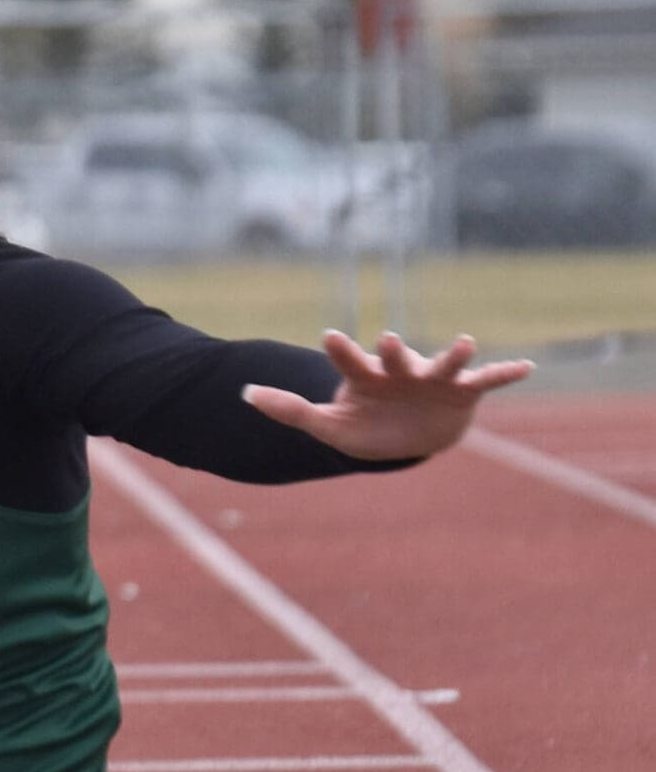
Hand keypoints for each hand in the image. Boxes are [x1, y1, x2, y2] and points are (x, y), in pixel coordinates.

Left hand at [242, 330, 532, 462]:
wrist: (405, 436)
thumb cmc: (364, 427)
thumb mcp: (328, 426)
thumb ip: (289, 410)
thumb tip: (243, 393)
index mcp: (367, 377)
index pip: (351, 361)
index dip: (341, 350)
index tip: (328, 336)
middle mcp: (401, 371)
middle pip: (397, 359)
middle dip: (396, 351)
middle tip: (390, 339)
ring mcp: (432, 379)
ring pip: (443, 364)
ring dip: (453, 355)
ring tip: (465, 342)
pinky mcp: (462, 391)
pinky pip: (487, 381)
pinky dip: (506, 373)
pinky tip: (527, 367)